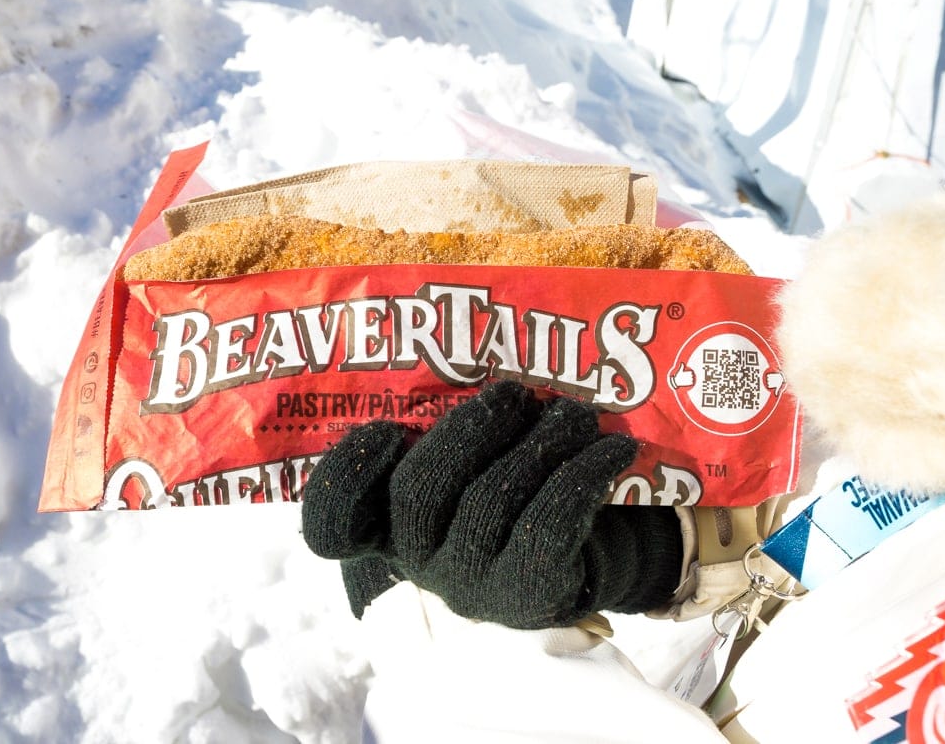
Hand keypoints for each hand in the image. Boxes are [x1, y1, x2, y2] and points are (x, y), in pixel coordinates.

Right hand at [302, 381, 681, 628]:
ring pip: (492, 500)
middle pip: (419, 493)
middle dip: (470, 430)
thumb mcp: (470, 457)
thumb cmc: (510, 488)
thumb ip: (449, 421)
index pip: (332, 524)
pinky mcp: (529, 595)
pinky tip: (612, 449)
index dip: (344, 477)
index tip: (384, 429)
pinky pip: (551, 524)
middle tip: (514, 392)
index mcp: (388, 524)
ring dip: (542, 441)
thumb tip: (474, 348)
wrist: (578, 555)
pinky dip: (584, 474)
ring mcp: (470, 586)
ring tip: (577, 413)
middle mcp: (418, 561)